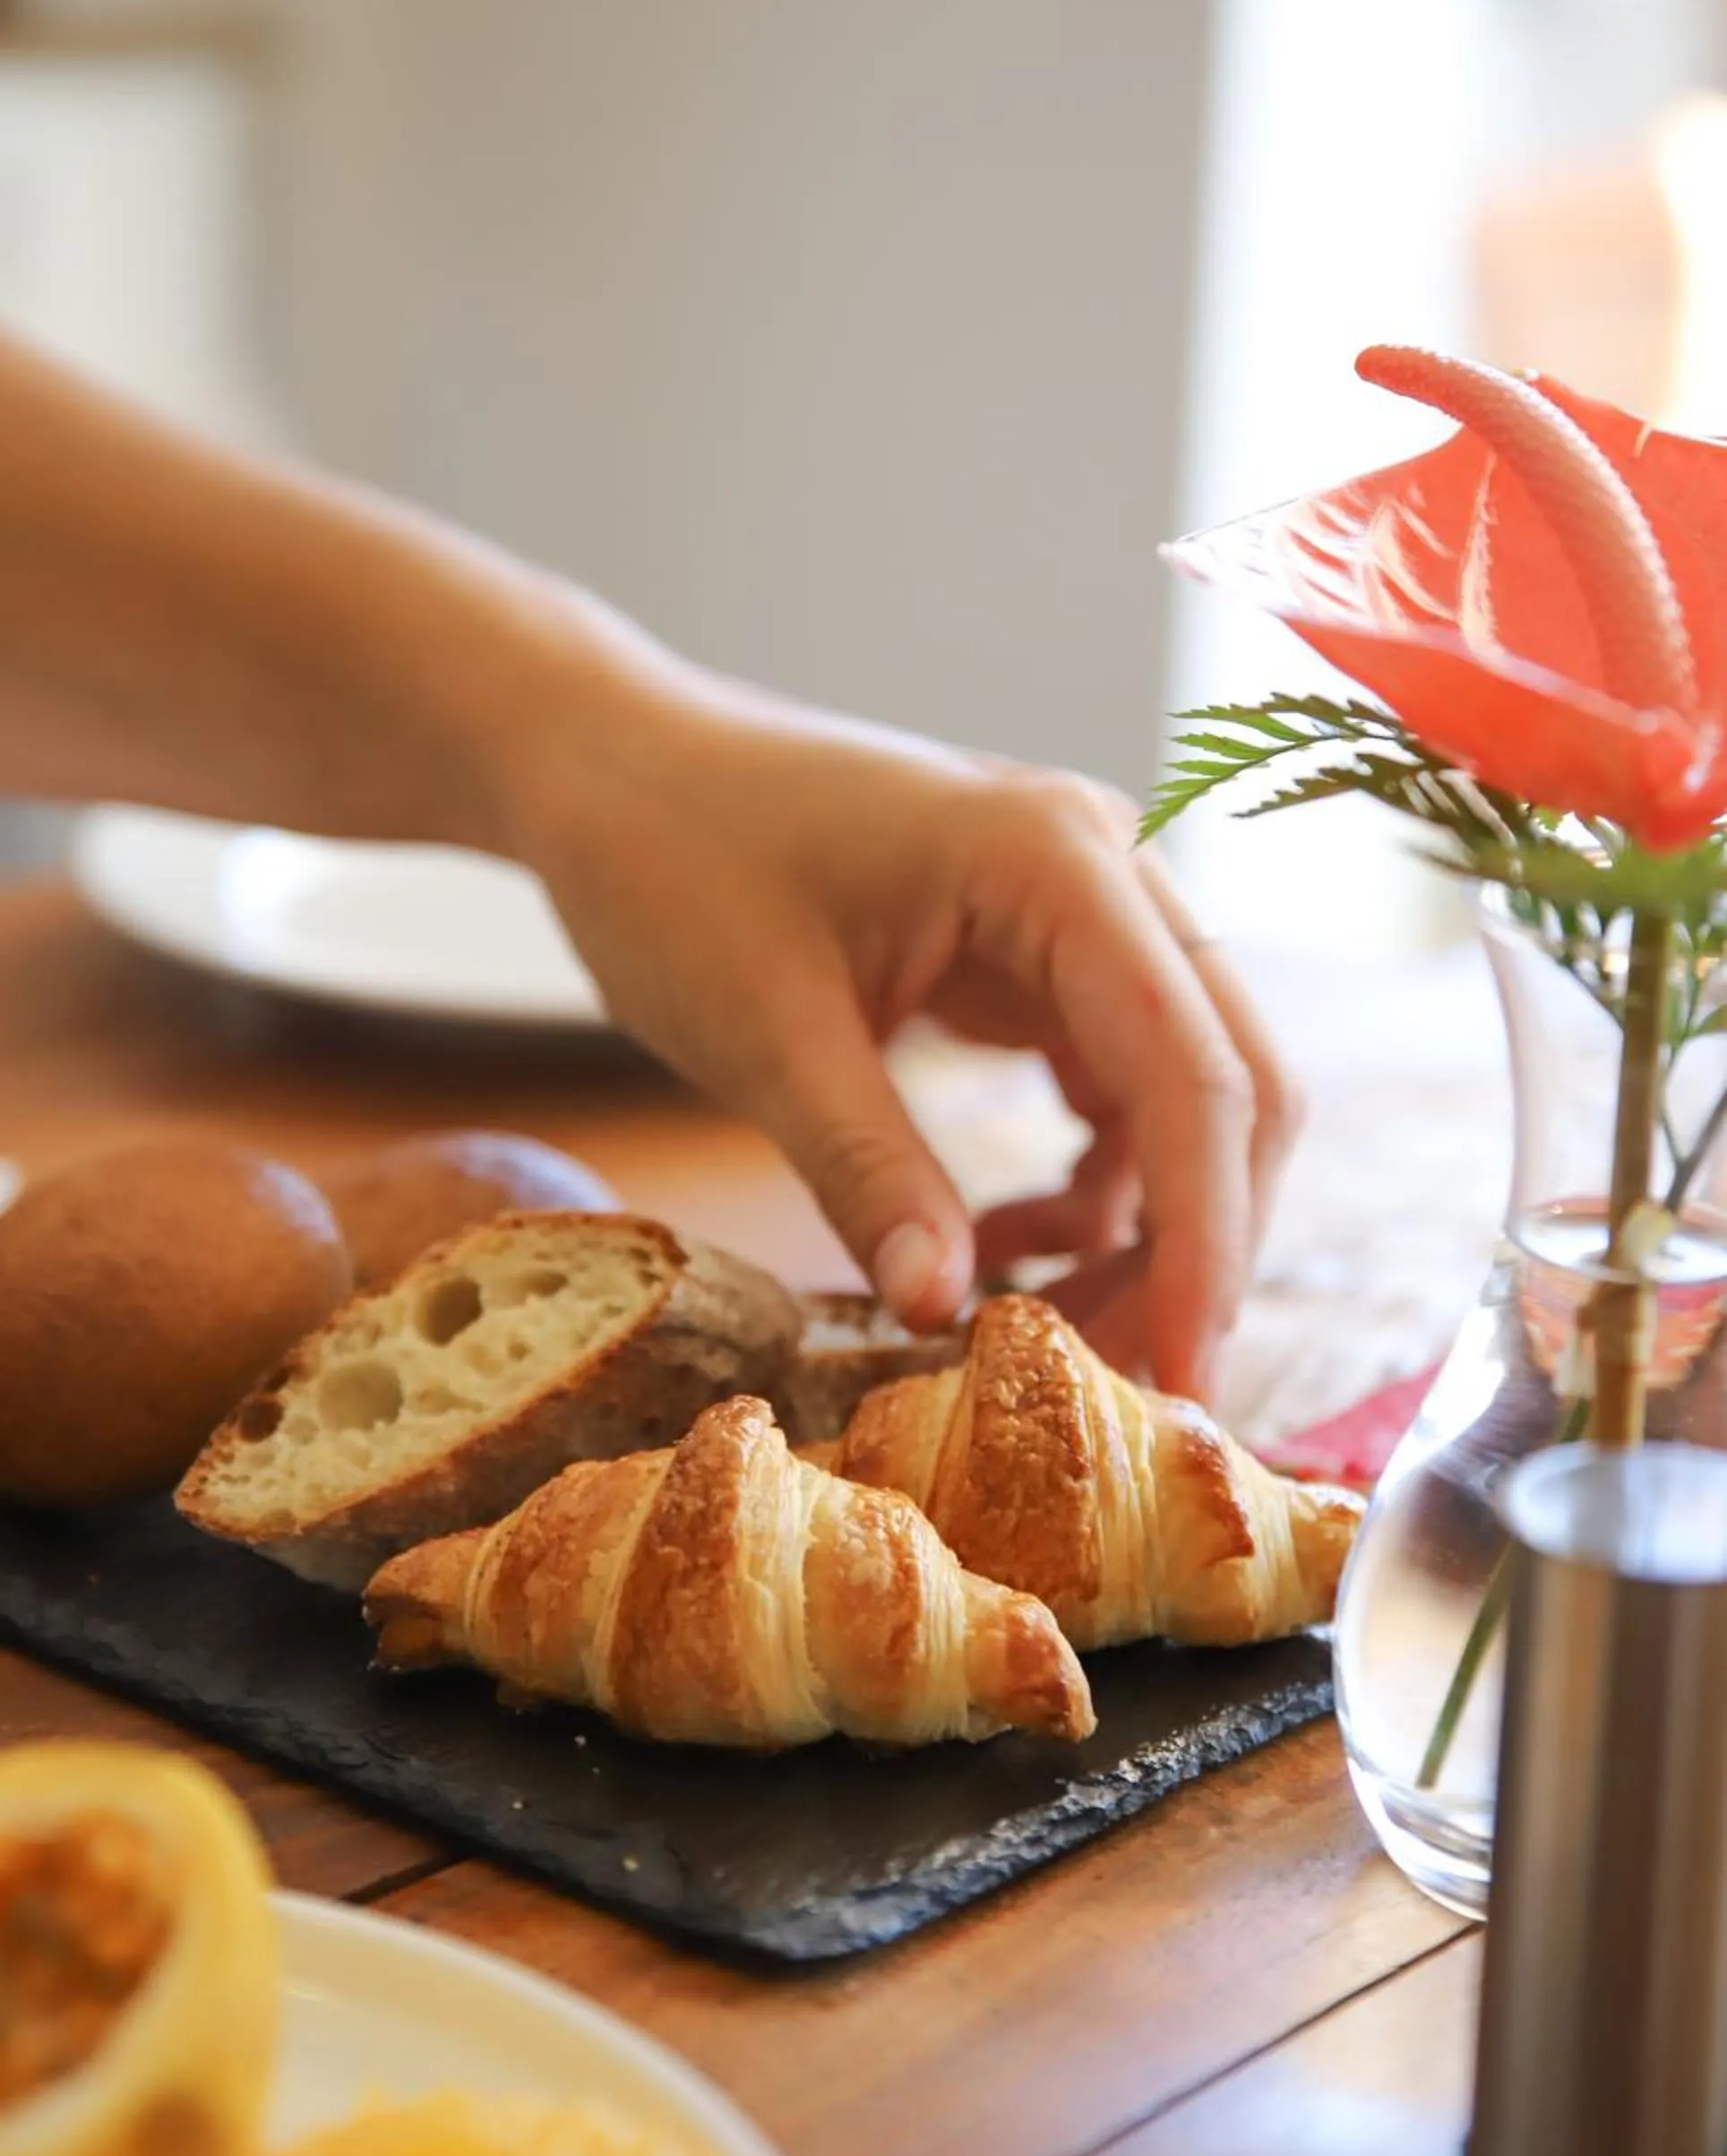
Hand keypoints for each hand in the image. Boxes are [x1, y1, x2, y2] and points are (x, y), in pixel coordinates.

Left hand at [509, 674, 1298, 1398]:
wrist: (612, 767)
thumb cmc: (670, 862)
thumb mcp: (760, 1033)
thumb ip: (865, 1169)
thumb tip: (943, 1312)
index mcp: (1055, 861)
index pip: (1192, 1072)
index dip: (1205, 1238)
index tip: (1182, 1376)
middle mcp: (1107, 869)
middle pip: (1230, 1084)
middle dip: (1198, 1244)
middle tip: (1132, 1388)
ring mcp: (1086, 910)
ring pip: (1188, 1098)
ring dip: (1148, 1227)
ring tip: (1043, 1331)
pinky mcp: (1045, 955)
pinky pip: (1121, 1090)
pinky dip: (1091, 1187)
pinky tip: (1002, 1251)